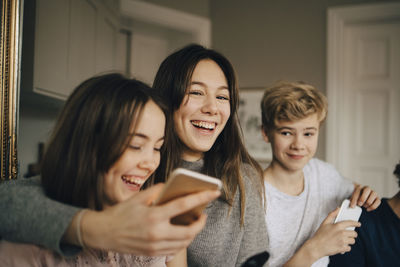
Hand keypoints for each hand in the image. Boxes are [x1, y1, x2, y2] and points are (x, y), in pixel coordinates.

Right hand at [77, 184, 219, 255]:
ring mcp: (154, 246)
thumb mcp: (137, 198)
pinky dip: (182, 241)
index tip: (213, 192)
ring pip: (183, 243)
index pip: (184, 205)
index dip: (201, 198)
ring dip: (193, 233)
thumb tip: (171, 187)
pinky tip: (182, 232)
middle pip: (189, 231)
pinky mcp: (152, 253)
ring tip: (195, 223)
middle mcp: (156, 233)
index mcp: (153, 216)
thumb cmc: (119, 213)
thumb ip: (157, 191)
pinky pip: (174, 249)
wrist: (102, 233)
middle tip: (203, 214)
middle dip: (201, 223)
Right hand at [305, 208, 359, 258]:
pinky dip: (345, 247)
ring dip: (349, 241)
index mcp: (337, 226)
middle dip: (352, 234)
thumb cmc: (320, 234)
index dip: (356, 223)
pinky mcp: (342, 248)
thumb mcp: (325, 222)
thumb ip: (332, 214)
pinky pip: (349, 248)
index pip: (350, 223)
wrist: (316, 247)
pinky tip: (340, 246)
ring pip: (352, 241)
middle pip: (354, 233)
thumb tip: (338, 208)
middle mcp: (341, 233)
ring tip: (343, 240)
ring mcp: (342, 241)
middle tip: (347, 235)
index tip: (358, 224)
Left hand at [350, 184, 380, 210]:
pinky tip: (367, 209)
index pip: (358, 190)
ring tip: (364, 206)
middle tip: (359, 204)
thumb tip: (352, 207)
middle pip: (367, 190)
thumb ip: (352, 201)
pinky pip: (378, 201)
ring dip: (368, 202)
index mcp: (360, 187)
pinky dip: (373, 206)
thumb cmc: (356, 199)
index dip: (355, 199)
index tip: (352, 206)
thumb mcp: (352, 199)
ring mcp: (373, 193)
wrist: (362, 199)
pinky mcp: (377, 198)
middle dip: (363, 198)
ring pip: (374, 194)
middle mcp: (367, 188)